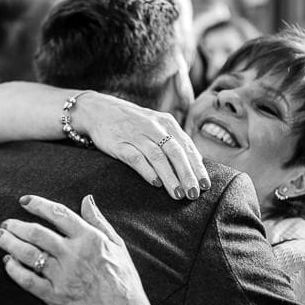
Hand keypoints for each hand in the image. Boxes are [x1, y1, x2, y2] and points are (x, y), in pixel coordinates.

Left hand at [0, 194, 164, 304]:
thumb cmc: (123, 279)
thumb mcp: (117, 245)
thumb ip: (98, 221)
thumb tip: (86, 199)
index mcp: (90, 239)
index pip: (58, 213)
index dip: (38, 204)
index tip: (24, 201)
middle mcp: (74, 255)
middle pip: (37, 233)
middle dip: (16, 225)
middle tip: (5, 223)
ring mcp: (63, 276)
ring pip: (29, 254)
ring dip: (10, 243)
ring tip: (0, 237)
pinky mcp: (55, 296)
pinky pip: (28, 281)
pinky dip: (14, 270)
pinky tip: (7, 262)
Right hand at [74, 93, 209, 199]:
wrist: (99, 111)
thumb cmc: (133, 123)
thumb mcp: (156, 126)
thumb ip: (174, 141)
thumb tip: (195, 164)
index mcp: (166, 123)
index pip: (187, 146)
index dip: (197, 167)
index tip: (206, 185)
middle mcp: (153, 127)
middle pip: (175, 152)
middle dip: (187, 174)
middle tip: (194, 194)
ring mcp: (136, 134)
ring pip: (157, 156)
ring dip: (170, 177)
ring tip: (178, 194)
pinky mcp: (119, 143)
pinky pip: (135, 157)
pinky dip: (147, 171)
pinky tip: (156, 183)